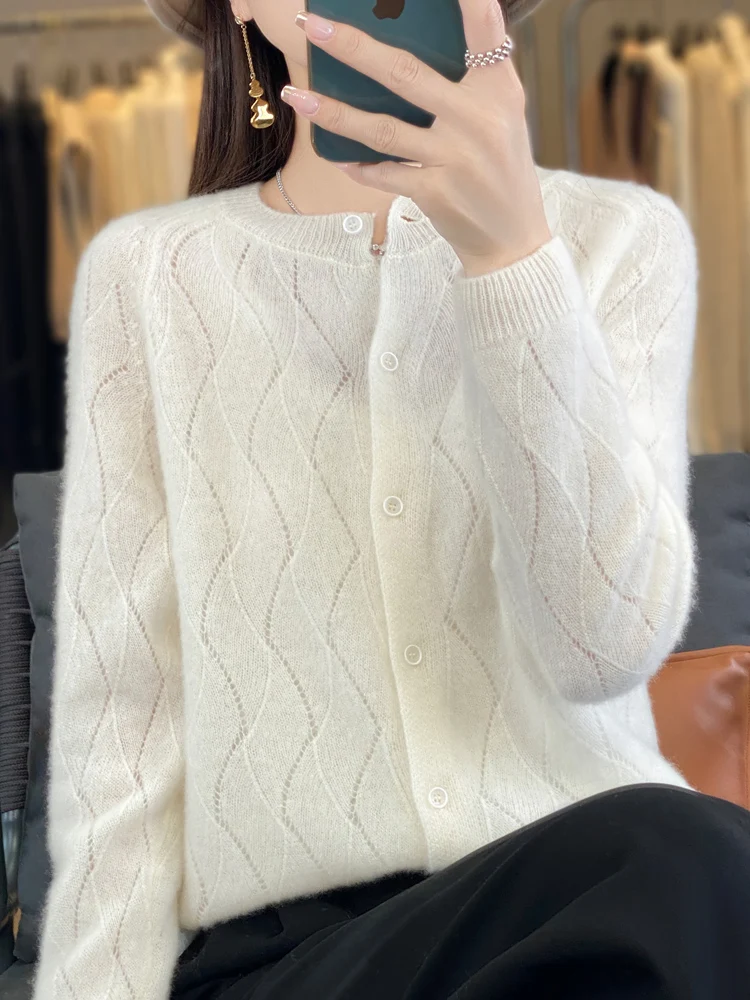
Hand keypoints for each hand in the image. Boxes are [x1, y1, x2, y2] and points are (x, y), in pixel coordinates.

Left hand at [283, 0, 551, 276]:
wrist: (511, 237)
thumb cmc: (502, 166)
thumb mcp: (503, 113)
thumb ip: (474, 74)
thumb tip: (412, 39)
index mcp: (497, 89)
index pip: (483, 32)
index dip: (469, 2)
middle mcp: (476, 120)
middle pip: (405, 75)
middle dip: (353, 48)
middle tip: (312, 26)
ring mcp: (454, 158)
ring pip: (382, 130)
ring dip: (333, 113)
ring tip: (294, 96)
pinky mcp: (436, 193)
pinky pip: (385, 175)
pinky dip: (359, 167)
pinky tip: (336, 157)